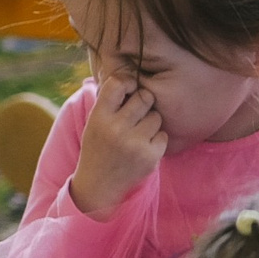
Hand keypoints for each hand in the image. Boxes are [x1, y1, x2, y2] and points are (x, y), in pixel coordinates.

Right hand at [68, 78, 165, 216]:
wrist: (99, 184)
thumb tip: (130, 74)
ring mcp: (135, 143)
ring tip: (137, 133)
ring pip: (156, 116)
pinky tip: (143, 146)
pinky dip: (157, 139)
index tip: (129, 88)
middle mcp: (116, 128)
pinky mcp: (151, 156)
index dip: (128, 82)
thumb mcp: (95, 122)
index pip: (118, 84)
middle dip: (144, 102)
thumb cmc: (99, 146)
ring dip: (151, 122)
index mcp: (99, 117)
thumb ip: (110, 101)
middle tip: (136, 114)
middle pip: (144, 97)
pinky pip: (163, 134)